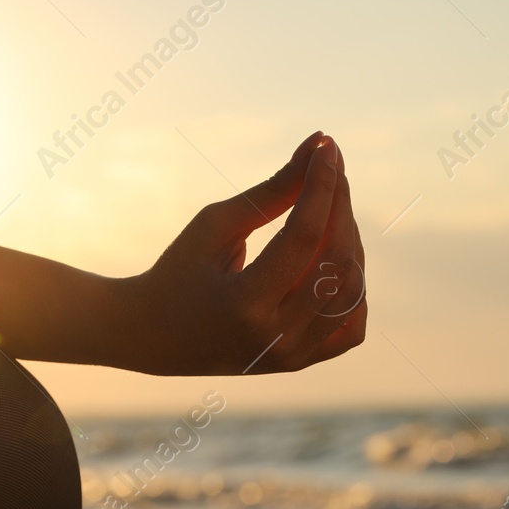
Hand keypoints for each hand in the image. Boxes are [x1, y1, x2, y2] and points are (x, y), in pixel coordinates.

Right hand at [110, 132, 367, 375]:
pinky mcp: (301, 362)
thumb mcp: (216, 226)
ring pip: (352, 292)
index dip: (321, 186)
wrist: (154, 337)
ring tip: (327, 210)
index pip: (303, 237)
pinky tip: (332, 258)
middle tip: (330, 169)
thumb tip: (320, 146)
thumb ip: (273, 190)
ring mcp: (292, 357)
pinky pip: (351, 327)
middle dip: (340, 207)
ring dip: (349, 241)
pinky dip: (354, 290)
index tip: (327, 148)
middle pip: (336, 263)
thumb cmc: (179, 272)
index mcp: (244, 304)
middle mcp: (275, 338)